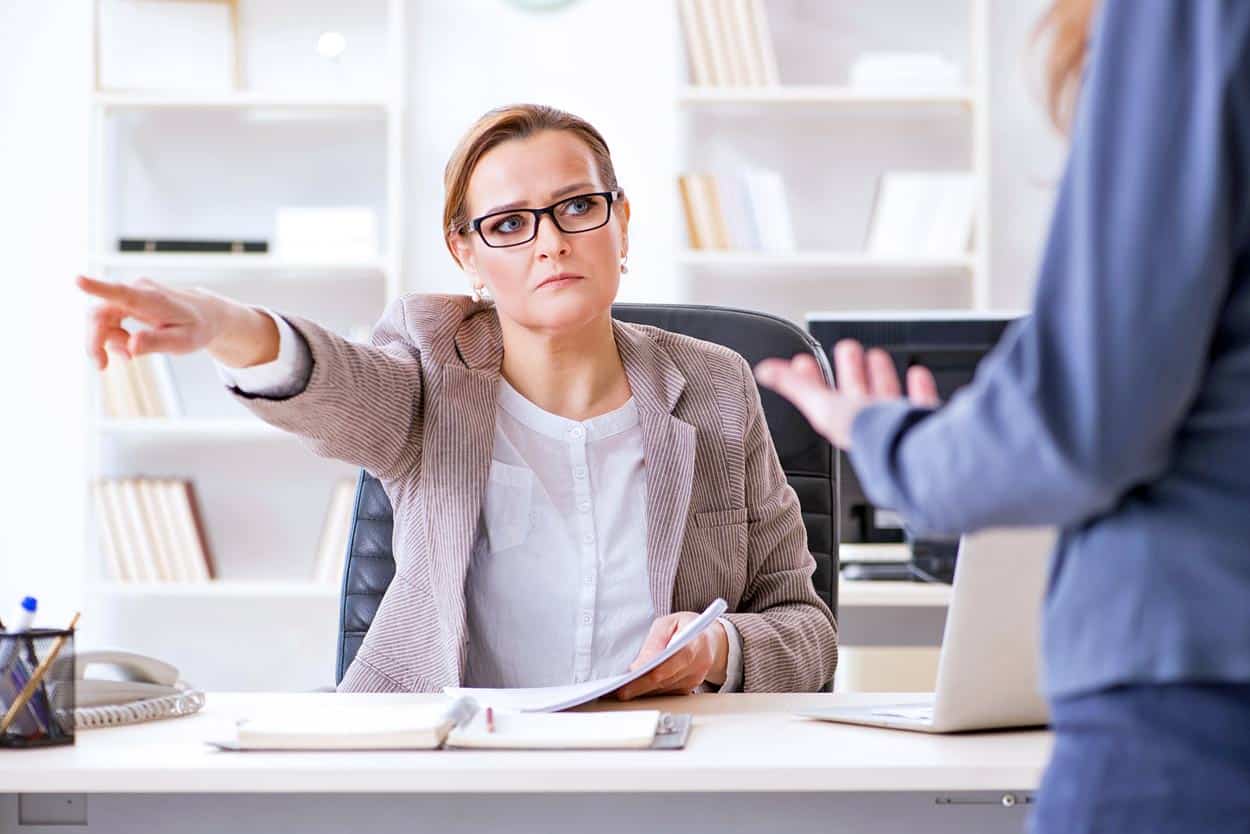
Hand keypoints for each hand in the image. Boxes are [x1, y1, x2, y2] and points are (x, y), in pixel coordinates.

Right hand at [76, 274, 276, 370]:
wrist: (204, 314)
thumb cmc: (196, 328)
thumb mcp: (184, 342)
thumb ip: (158, 343)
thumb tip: (132, 346)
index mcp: (152, 299)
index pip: (121, 292)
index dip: (97, 288)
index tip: (78, 280)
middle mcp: (137, 290)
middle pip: (99, 315)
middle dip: (96, 341)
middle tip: (102, 366)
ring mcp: (129, 294)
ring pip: (101, 320)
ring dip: (109, 342)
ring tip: (131, 355)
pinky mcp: (125, 300)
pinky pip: (107, 321)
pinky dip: (113, 338)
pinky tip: (129, 346)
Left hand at [613, 613, 727, 700]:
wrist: (710, 639)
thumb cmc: (688, 626)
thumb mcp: (669, 623)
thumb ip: (655, 641)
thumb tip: (641, 663)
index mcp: (696, 642)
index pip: (673, 660)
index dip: (652, 669)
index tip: (632, 674)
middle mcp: (699, 663)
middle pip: (666, 679)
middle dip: (641, 685)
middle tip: (621, 690)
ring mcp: (696, 678)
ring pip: (665, 689)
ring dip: (643, 691)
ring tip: (623, 691)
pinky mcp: (690, 687)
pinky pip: (668, 692)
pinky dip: (651, 692)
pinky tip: (637, 691)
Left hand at [753, 340, 940, 449]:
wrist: (911, 451)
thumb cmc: (867, 434)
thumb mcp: (822, 405)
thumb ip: (795, 387)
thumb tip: (764, 370)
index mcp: (842, 423)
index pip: (820, 398)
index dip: (810, 379)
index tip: (803, 361)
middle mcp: (868, 425)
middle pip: (855, 394)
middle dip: (849, 370)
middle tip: (846, 349)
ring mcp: (896, 425)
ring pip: (885, 396)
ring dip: (878, 375)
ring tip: (874, 356)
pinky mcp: (923, 424)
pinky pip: (919, 404)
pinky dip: (918, 388)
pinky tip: (916, 375)